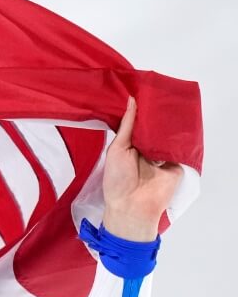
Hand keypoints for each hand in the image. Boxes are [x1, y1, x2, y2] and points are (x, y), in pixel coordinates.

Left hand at [101, 97, 183, 241]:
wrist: (132, 205)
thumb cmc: (117, 179)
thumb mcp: (117, 149)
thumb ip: (126, 126)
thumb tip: (132, 101)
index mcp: (129, 146)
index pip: (137, 124)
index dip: (140, 111)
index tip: (143, 91)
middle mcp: (146, 149)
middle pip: (153, 128)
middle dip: (155, 115)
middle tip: (159, 93)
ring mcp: (162, 155)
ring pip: (167, 135)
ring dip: (167, 124)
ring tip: (169, 103)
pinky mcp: (176, 162)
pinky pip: (179, 146)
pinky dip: (179, 136)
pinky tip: (179, 121)